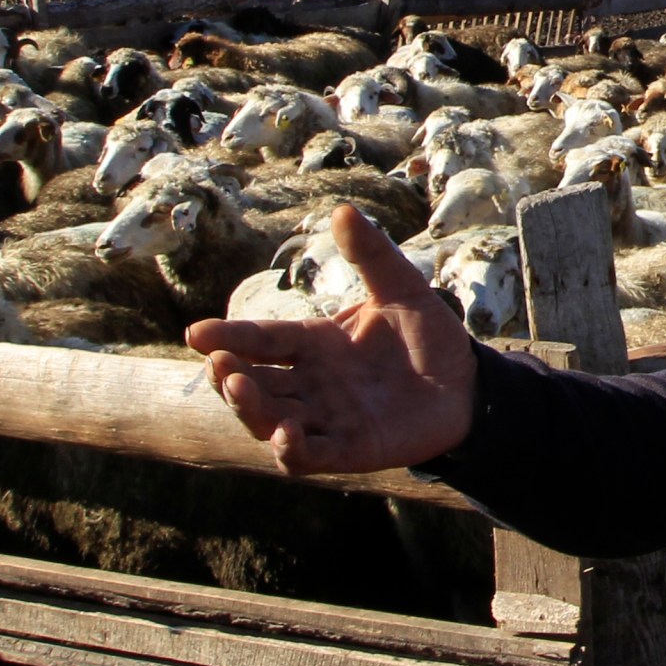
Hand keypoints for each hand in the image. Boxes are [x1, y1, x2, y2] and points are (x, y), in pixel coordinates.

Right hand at [184, 205, 475, 474]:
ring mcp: (325, 418)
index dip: (228, 335)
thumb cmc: (428, 336)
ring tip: (238, 387)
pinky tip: (286, 433)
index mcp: (313, 343)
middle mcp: (310, 383)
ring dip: (249, 407)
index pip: (261, 338)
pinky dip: (292, 448)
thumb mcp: (401, 289)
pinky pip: (308, 455)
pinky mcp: (349, 449)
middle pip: (254, 382)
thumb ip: (371, 255)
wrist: (470, 384)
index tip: (195, 332)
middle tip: (216, 362)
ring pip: (269, 419)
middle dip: (229, 374)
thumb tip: (342, 210)